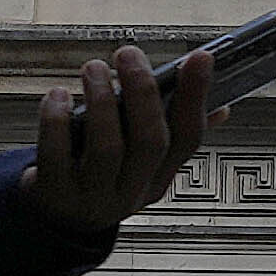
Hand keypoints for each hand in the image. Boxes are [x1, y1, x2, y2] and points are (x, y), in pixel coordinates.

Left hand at [16, 43, 213, 238]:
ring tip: (94, 68)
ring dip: (101, 101)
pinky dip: (56, 120)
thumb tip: (222, 108)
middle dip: (141, 91)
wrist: (57, 221)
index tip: (199, 57)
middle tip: (128, 54)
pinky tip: (57, 95)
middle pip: (149, 141)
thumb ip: (173, 136)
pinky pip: (57, 155)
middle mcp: (131, 191)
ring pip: (107, 148)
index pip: (188, 138)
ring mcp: (93, 196)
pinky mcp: (54, 193)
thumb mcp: (142, 165)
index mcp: (159, 177)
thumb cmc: (101, 179)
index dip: (196, 96)